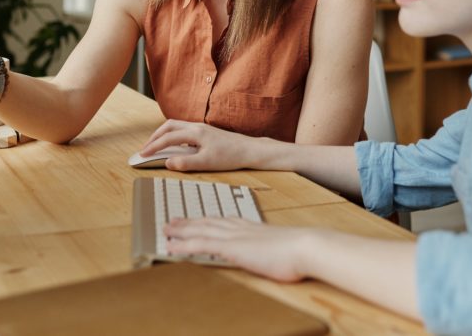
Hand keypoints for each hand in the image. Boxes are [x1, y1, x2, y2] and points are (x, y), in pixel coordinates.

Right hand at [139, 120, 257, 170]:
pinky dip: (173, 135)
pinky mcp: (205, 131)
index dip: (153, 146)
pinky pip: (183, 129)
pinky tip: (174, 146)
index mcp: (195, 133)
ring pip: (176, 126)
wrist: (249, 150)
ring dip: (163, 134)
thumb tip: (167, 162)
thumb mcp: (207, 163)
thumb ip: (185, 163)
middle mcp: (196, 127)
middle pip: (168, 126)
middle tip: (145, 149)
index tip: (142, 155)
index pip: (168, 138)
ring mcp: (201, 128)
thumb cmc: (230, 156)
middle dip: (154, 137)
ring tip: (156, 146)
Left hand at [165, 217, 311, 282]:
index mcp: (252, 227)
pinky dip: (183, 245)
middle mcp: (239, 228)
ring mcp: (234, 237)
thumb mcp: (282, 247)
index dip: (207, 220)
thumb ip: (272, 248)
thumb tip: (274, 253)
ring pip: (200, 231)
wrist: (305, 246)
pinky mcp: (231, 248)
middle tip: (173, 221)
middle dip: (189, 222)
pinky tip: (172, 247)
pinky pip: (201, 245)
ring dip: (181, 230)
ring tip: (166, 230)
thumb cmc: (300, 251)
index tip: (197, 219)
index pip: (223, 221)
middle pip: (208, 222)